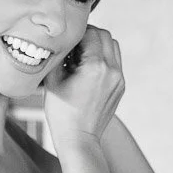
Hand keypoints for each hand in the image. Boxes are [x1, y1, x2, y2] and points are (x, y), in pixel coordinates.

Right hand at [43, 25, 124, 147]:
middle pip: (105, 35)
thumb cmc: (62, 114)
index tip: (66, 40)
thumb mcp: (53, 81)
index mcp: (96, 67)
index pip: (90, 33)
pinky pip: (115, 62)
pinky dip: (103, 58)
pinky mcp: (120, 86)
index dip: (76, 33)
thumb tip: (60, 40)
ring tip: (81, 57)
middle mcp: (112, 70)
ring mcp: (119, 79)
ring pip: (113, 46)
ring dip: (98, 45)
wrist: (79, 140)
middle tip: (73, 45)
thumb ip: (58, 55)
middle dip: (88, 35)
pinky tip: (87, 70)